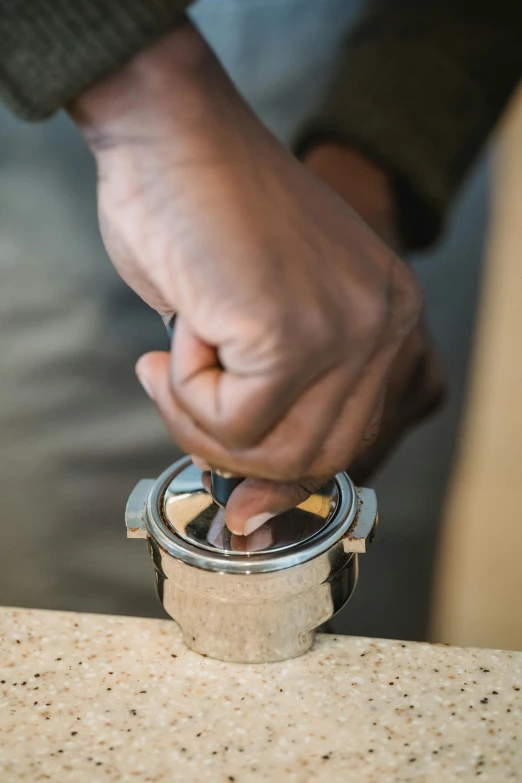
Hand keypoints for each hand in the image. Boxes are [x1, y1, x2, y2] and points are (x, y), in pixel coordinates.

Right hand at [70, 23, 423, 534]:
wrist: (172, 138)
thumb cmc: (204, 219)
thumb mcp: (261, 324)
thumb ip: (276, 400)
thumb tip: (253, 494)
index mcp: (388, 320)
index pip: (356, 439)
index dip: (292, 481)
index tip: (246, 507)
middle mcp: (386, 325)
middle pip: (321, 457)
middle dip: (233, 450)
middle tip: (176, 397)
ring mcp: (347, 328)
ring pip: (277, 450)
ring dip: (203, 420)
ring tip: (174, 360)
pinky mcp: (294, 331)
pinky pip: (233, 418)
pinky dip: (185, 390)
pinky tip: (181, 328)